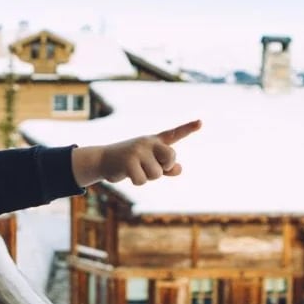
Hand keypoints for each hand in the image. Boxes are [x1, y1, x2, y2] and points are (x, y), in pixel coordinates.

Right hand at [72, 119, 201, 185]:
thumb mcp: (150, 164)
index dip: (189, 128)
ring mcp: (138, 150)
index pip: (174, 134)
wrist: (103, 160)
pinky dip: (136, 181)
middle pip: (171, 158)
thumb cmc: (129, 162)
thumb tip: (179, 169)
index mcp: (155, 141)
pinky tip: (127, 173)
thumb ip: (167, 168)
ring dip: (147, 177)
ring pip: (156, 174)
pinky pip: (142, 180)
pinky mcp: (128, 161)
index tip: (201, 122)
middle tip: (150, 166)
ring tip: (135, 169)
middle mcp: (148, 142)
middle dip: (164, 167)